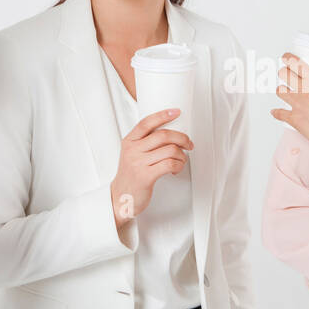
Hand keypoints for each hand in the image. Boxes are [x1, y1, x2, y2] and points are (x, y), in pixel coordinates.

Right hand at [110, 109, 193, 226]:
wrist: (120, 197)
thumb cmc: (130, 175)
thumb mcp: (131, 154)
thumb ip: (144, 142)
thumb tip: (170, 133)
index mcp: (129, 141)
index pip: (146, 122)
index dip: (163, 115)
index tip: (176, 111)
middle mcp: (132, 150)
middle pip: (163, 135)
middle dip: (182, 138)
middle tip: (189, 144)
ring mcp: (138, 163)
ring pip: (170, 150)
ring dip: (182, 155)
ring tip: (181, 160)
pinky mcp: (146, 176)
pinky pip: (170, 164)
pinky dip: (178, 165)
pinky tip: (176, 169)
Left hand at [271, 54, 308, 153]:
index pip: (295, 63)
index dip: (287, 58)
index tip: (286, 57)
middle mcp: (304, 89)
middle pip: (283, 74)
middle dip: (284, 73)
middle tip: (286, 74)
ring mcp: (297, 104)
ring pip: (279, 91)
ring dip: (282, 90)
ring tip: (285, 92)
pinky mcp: (294, 119)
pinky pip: (279, 113)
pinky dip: (277, 112)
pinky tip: (276, 112)